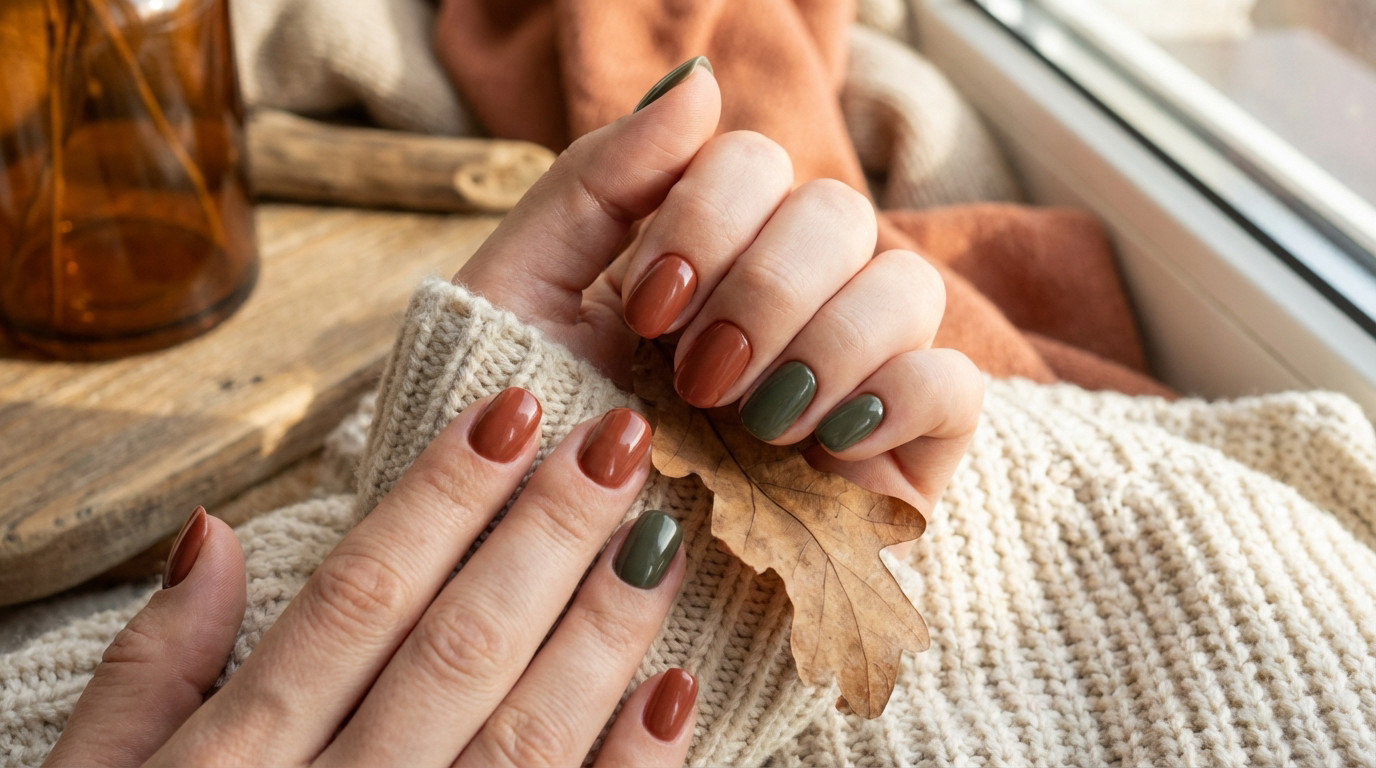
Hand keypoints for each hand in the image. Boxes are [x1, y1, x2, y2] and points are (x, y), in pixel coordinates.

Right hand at [46, 394, 694, 766]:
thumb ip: (147, 672)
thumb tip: (215, 535)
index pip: (360, 597)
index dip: (444, 495)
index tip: (514, 410)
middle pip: (459, 647)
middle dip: (547, 534)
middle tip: (619, 439)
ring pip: (525, 737)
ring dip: (603, 632)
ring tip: (661, 534)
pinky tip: (675, 694)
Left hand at [458, 59, 981, 515]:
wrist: (553, 589)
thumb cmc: (526, 442)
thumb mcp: (525, 298)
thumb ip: (597, 180)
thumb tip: (699, 79)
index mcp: (706, 256)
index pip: (758, 164)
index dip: (709, 218)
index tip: (647, 309)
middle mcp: (789, 303)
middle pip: (836, 213)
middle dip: (761, 288)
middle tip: (698, 374)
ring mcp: (852, 377)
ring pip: (906, 285)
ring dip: (822, 341)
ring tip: (752, 420)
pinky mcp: (903, 459)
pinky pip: (958, 386)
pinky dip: (898, 396)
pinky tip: (822, 440)